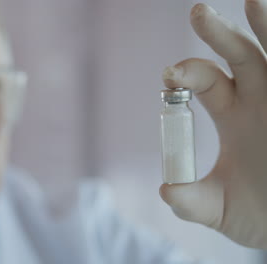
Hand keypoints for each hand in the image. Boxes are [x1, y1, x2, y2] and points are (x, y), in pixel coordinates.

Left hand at [160, 1, 266, 248]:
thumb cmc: (261, 216)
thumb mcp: (223, 211)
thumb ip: (194, 202)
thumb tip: (166, 191)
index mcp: (233, 114)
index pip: (206, 81)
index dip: (186, 74)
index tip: (170, 75)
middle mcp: (261, 99)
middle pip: (239, 56)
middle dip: (220, 34)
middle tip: (197, 13)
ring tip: (255, 2)